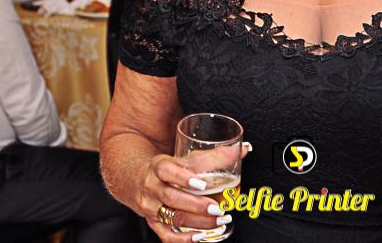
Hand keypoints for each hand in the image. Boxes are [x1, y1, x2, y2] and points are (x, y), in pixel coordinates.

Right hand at [133, 144, 249, 242]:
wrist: (136, 181)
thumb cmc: (168, 169)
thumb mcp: (185, 158)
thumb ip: (213, 156)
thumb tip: (245, 149)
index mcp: (159, 166)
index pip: (167, 170)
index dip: (183, 177)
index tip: (201, 184)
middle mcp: (152, 187)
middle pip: (172, 197)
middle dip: (197, 205)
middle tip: (219, 208)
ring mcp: (151, 206)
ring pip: (172, 216)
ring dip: (198, 221)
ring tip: (219, 220)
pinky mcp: (152, 222)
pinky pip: (166, 235)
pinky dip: (183, 238)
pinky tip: (200, 236)